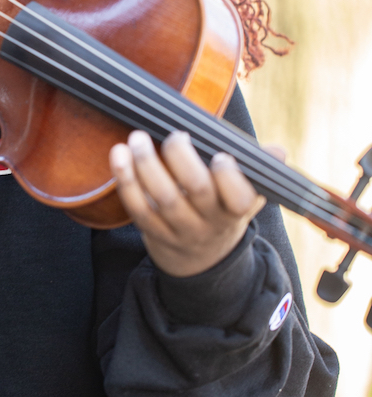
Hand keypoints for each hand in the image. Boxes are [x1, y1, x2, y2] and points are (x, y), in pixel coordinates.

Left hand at [109, 129, 266, 276]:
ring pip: (162, 198)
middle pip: (196, 192)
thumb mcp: (247, 197)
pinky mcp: (151, 231)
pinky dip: (125, 180)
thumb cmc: (223, 212)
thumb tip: (278, 152)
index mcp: (235, 210)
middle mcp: (207, 223)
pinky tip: (119, 154)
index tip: (221, 155)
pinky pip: (137, 207)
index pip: (239, 199)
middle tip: (175, 135)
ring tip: (138, 138)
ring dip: (147, 165)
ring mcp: (178, 229)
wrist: (199, 261)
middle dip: (183, 160)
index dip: (230, 178)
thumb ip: (259, 173)